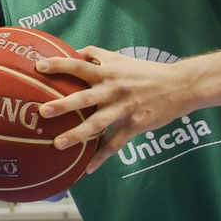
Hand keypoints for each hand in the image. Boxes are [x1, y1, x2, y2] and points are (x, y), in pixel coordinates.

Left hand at [36, 47, 187, 172]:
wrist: (181, 86)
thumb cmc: (146, 71)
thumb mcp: (121, 58)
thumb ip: (97, 55)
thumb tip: (74, 51)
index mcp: (108, 73)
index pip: (79, 66)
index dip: (60, 65)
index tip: (39, 67)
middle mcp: (113, 90)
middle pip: (85, 98)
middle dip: (64, 105)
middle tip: (43, 111)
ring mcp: (124, 109)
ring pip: (98, 124)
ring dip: (78, 135)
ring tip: (58, 144)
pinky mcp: (135, 125)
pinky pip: (116, 144)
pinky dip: (102, 157)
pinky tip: (88, 169)